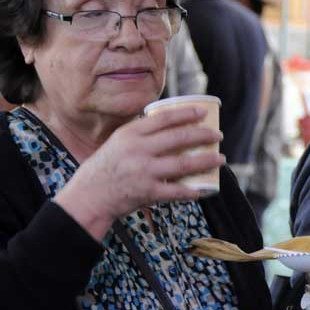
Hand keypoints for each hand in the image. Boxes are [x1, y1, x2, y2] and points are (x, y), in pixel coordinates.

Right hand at [55, 106, 223, 239]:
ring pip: (184, 163)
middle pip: (179, 138)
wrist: (88, 196)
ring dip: (206, 160)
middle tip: (218, 135)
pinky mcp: (147, 192)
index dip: (187, 114)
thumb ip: (140, 134)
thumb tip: (170, 124)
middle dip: (204, 135)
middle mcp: (138, 150)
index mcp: (130, 134)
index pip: (164, 118)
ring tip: (220, 158)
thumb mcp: (118, 143)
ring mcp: (144, 171)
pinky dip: (191, 190)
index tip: (203, 113)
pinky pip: (176, 191)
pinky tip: (204, 188)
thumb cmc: (105, 168)